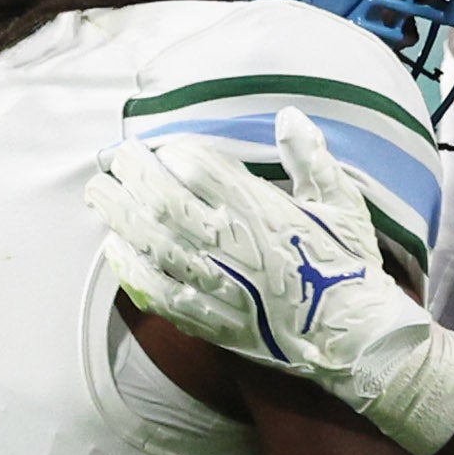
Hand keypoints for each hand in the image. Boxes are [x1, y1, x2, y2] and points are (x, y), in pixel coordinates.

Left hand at [88, 114, 453, 454]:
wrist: (354, 338)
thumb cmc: (348, 266)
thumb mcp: (342, 204)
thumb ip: (311, 158)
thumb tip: (289, 116)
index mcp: (261, 209)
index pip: (200, 168)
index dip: (174, 152)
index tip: (161, 146)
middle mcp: (231, 244)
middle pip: (165, 200)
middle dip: (133, 176)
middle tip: (113, 160)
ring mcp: (216, 284)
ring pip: (154, 243)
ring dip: (120, 216)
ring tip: (99, 194)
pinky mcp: (210, 320)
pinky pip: (160, 293)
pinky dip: (133, 271)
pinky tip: (114, 251)